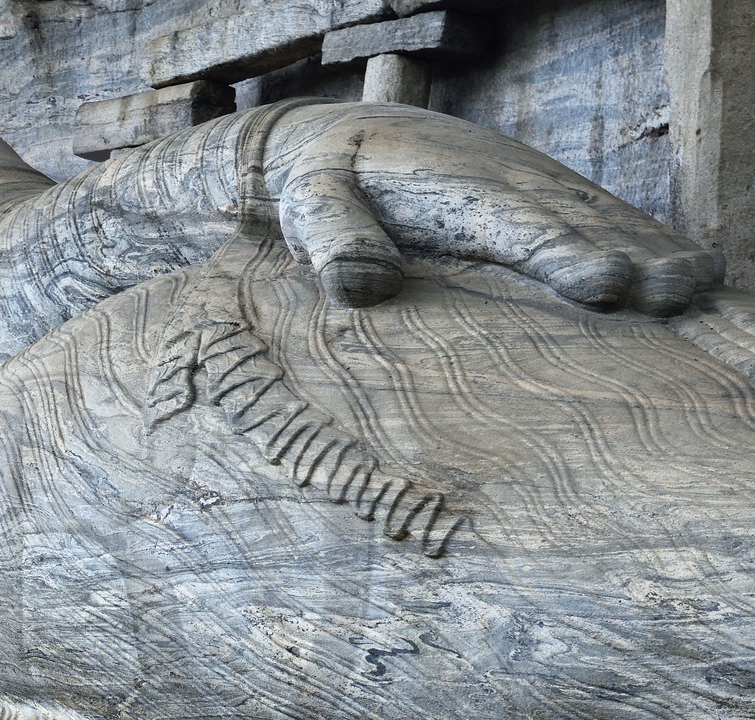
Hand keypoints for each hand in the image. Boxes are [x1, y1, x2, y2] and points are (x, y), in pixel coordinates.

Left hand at [263, 103, 718, 313]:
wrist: (355, 138)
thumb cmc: (328, 182)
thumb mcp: (311, 202)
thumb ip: (333, 238)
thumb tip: (360, 285)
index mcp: (455, 191)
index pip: (515, 228)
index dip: (561, 255)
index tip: (603, 285)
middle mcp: (512, 188)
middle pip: (580, 225)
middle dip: (631, 258)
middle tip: (674, 293)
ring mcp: (540, 194)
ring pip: (607, 223)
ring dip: (655, 254)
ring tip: (698, 289)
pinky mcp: (552, 208)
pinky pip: (609, 226)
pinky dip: (652, 248)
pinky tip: (692, 281)